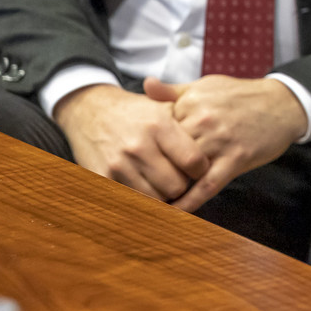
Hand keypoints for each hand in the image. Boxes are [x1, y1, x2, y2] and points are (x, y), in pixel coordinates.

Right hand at [52, 84, 208, 201]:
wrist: (92, 111)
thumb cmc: (138, 113)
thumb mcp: (165, 108)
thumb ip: (190, 125)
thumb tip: (218, 144)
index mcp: (159, 126)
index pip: (194, 161)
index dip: (201, 169)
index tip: (198, 168)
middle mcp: (139, 146)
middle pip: (176, 186)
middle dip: (182, 185)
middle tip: (179, 178)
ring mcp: (119, 164)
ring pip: (154, 199)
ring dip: (161, 196)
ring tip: (162, 183)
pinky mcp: (101, 178)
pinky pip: (130, 202)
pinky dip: (140, 200)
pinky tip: (144, 189)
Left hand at [144, 75, 307, 211]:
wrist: (282, 103)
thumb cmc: (242, 95)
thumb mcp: (206, 86)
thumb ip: (174, 91)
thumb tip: (145, 84)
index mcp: (192, 102)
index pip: (158, 131)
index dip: (147, 148)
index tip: (134, 161)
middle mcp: (203, 121)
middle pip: (167, 153)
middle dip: (154, 171)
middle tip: (136, 188)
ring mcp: (220, 142)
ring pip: (184, 172)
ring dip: (167, 189)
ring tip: (148, 205)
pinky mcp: (236, 159)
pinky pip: (207, 186)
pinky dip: (190, 202)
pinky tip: (175, 213)